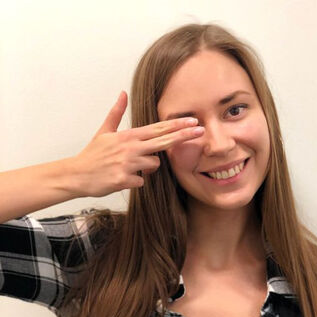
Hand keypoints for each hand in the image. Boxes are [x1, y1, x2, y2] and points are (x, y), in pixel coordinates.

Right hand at [71, 91, 203, 197]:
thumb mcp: (103, 131)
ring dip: (145, 167)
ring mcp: (127, 164)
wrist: (76, 175)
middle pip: (163, 141)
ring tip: (126, 166)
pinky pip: (141, 181)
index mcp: (127, 136)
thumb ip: (116, 113)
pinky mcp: (124, 180)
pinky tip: (121, 178)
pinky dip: (134, 181)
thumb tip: (123, 93)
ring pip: (153, 165)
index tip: (191, 121)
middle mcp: (130, 148)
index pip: (157, 129)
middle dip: (183, 136)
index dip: (176, 124)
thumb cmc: (92, 154)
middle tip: (200, 131)